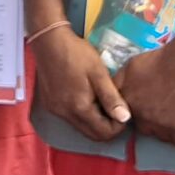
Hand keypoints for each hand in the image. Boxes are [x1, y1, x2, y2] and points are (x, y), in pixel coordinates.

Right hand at [34, 27, 130, 141]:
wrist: (49, 40)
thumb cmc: (76, 54)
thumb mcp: (99, 73)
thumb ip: (111, 98)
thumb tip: (126, 119)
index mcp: (79, 108)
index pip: (103, 133)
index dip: (118, 126)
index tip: (123, 110)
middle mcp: (64, 114)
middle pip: (91, 134)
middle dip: (107, 126)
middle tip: (114, 106)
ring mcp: (55, 110)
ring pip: (81, 126)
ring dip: (94, 119)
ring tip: (101, 99)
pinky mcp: (50, 104)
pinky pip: (70, 118)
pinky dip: (82, 113)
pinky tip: (85, 95)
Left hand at [114, 38, 174, 147]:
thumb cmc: (159, 60)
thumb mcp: (130, 67)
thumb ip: (119, 84)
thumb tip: (112, 96)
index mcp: (129, 105)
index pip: (129, 119)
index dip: (139, 113)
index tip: (148, 108)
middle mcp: (143, 119)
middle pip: (147, 129)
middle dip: (154, 121)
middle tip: (165, 109)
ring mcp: (162, 126)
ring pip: (164, 136)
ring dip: (170, 129)